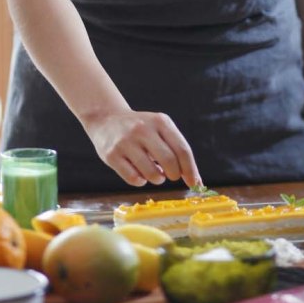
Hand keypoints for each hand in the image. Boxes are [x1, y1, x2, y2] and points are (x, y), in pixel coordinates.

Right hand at [81, 109, 199, 188]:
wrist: (107, 119)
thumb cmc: (140, 130)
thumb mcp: (159, 128)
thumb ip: (176, 149)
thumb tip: (196, 180)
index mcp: (160, 121)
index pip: (182, 149)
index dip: (190, 170)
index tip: (194, 183)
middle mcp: (143, 129)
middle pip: (169, 161)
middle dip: (174, 175)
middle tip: (171, 176)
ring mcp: (126, 142)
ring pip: (151, 173)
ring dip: (157, 179)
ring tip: (154, 173)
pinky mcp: (111, 155)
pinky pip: (133, 179)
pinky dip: (141, 181)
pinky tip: (139, 173)